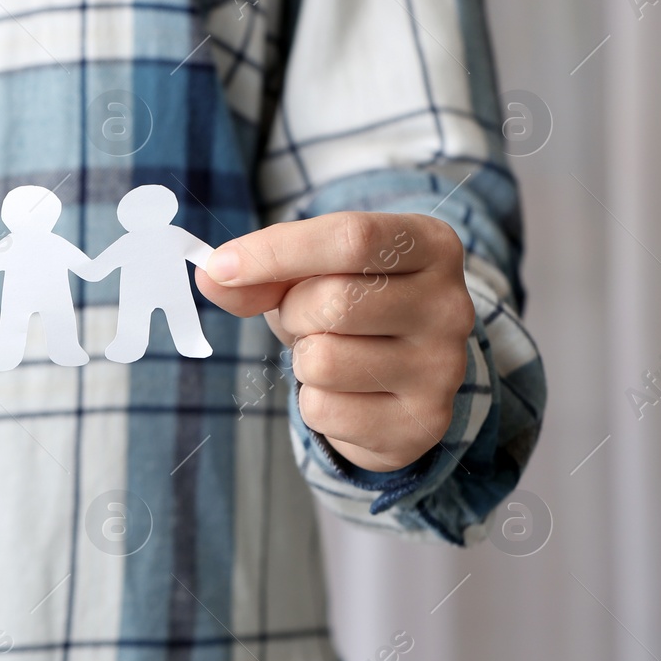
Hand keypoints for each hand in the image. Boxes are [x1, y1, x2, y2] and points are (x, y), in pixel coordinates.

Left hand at [195, 212, 474, 471]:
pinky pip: (323, 409)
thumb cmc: (351, 309)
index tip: (222, 264)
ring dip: (303, 360)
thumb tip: (210, 274)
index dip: (277, 250)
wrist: (401, 381)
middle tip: (308, 319)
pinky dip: (313, 402)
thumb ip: (259, 272)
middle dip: (294, 312)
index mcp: (431, 246)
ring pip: (323, 361)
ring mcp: (442, 369)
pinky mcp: (421, 423)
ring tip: (332, 353)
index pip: (351, 237)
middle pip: (333, 302)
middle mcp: (450, 305)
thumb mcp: (309, 275)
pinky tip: (344, 393)